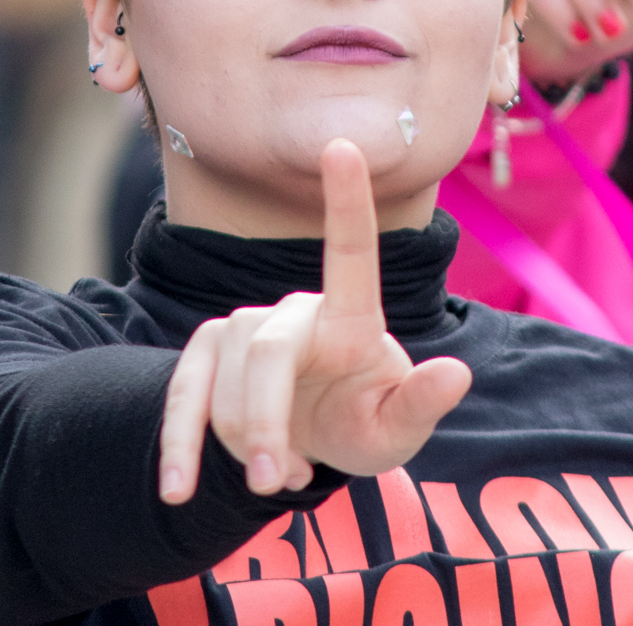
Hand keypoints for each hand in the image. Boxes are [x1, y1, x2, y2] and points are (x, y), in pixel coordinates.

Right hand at [157, 139, 472, 500]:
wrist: (312, 446)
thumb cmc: (363, 424)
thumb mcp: (397, 430)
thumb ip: (421, 405)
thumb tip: (457, 373)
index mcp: (352, 319)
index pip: (352, 251)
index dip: (347, 200)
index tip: (343, 145)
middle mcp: (296, 312)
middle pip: (267, 350)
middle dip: (264, 418)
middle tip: (274, 480)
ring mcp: (244, 330)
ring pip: (224, 377)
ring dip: (240, 441)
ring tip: (274, 479)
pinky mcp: (205, 358)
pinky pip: (182, 394)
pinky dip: (179, 443)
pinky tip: (175, 488)